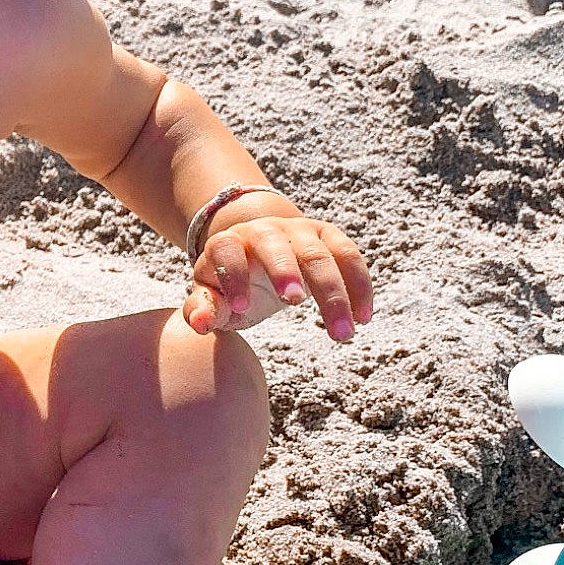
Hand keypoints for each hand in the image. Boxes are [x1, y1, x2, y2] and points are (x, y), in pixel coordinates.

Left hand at [183, 215, 372, 343]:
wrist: (259, 252)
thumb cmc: (232, 284)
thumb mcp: (213, 297)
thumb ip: (203, 310)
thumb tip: (200, 323)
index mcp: (228, 243)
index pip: (227, 251)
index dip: (233, 276)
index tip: (242, 308)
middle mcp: (264, 230)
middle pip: (277, 247)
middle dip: (285, 271)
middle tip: (294, 302)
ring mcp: (299, 231)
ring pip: (320, 255)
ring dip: (333, 293)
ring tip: (342, 334)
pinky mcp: (329, 236)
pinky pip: (349, 256)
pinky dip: (359, 285)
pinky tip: (363, 317)